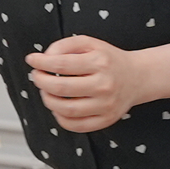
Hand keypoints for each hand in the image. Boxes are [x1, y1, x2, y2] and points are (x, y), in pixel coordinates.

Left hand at [25, 35, 149, 133]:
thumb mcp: (90, 43)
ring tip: (47, 91)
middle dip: (41, 81)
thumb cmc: (109, 60)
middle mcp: (104, 85)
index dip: (41, 62)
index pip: (62, 64)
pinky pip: (75, 125)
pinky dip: (60, 117)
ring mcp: (105, 106)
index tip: (32, 60)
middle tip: (37, 76)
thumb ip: (66, 45)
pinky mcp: (106, 120)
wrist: (137, 77)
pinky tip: (58, 107)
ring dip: (48, 100)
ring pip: (65, 109)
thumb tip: (45, 57)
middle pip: (61, 88)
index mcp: (100, 63)